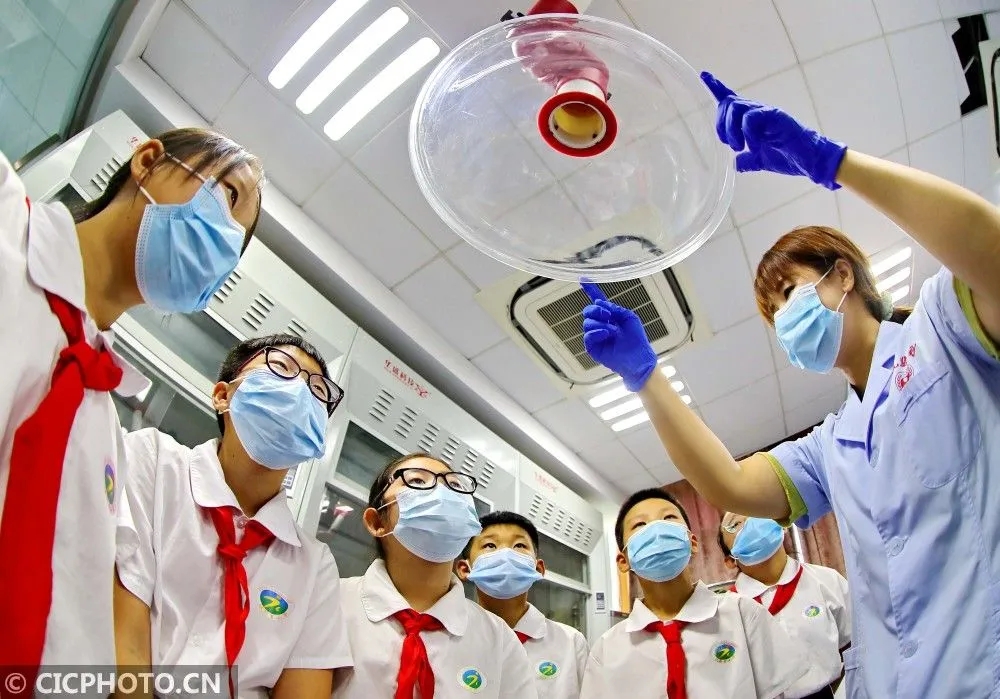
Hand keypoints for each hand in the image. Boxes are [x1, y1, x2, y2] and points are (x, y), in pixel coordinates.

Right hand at [581, 283, 656, 391]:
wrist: (638, 358)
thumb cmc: (637, 339)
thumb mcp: (629, 317)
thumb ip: (614, 308)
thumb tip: (599, 302)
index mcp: (610, 317)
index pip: (597, 301)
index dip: (590, 290)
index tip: (583, 279)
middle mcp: (601, 325)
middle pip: (588, 311)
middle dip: (596, 310)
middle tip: (607, 315)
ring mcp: (596, 336)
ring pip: (587, 323)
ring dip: (600, 324)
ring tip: (612, 331)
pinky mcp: (592, 348)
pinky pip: (588, 336)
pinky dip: (597, 332)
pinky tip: (606, 334)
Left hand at [701, 71, 846, 189]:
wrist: (810, 160)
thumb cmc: (789, 157)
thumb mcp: (761, 160)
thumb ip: (748, 160)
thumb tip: (736, 163)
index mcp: (752, 119)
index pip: (732, 99)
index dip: (717, 87)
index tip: (704, 75)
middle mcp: (757, 111)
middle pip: (728, 104)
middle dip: (721, 124)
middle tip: (731, 144)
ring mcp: (766, 112)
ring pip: (736, 108)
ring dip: (731, 130)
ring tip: (739, 147)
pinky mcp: (775, 116)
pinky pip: (751, 119)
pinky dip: (748, 134)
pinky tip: (755, 146)